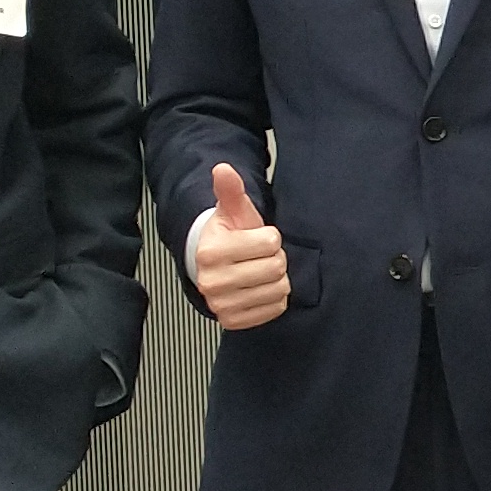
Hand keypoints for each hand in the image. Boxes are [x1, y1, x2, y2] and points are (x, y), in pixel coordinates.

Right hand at [188, 161, 289, 329]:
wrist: (213, 266)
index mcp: (211, 252)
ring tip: (258, 270)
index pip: (271, 241)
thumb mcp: (233, 211)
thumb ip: (231, 190)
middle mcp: (212, 282)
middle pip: (276, 267)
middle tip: (258, 256)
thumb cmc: (229, 236)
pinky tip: (259, 288)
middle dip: (274, 258)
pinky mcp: (234, 321)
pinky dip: (274, 298)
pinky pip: (275, 308)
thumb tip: (223, 169)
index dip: (269, 237)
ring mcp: (222, 305)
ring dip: (276, 279)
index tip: (255, 238)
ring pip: (279, 289)